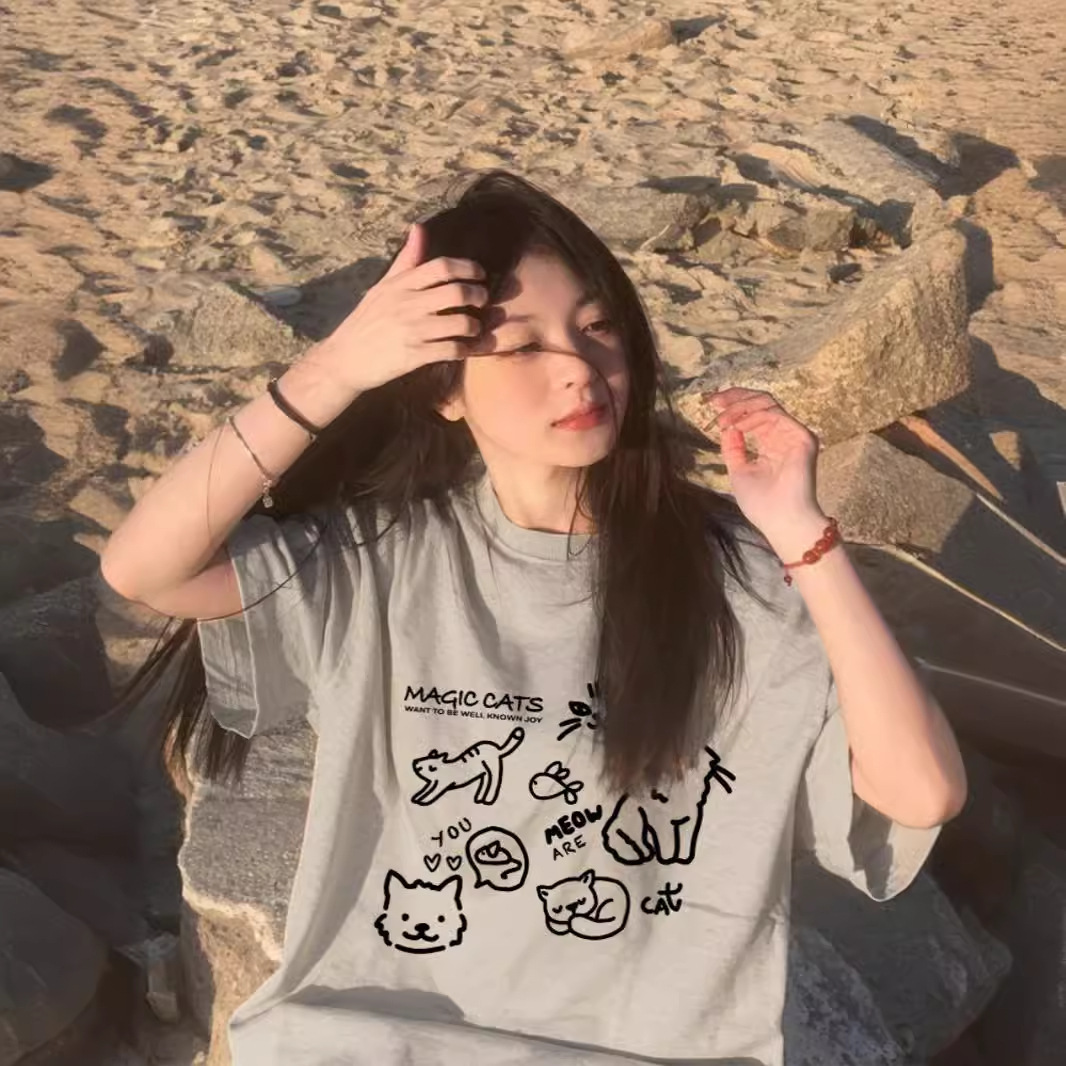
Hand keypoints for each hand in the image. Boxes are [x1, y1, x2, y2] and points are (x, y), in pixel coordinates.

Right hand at [305, 223, 487, 394]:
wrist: (345, 359)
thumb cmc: (367, 321)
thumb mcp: (382, 287)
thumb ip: (406, 260)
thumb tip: (419, 227)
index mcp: (400, 284)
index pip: (442, 266)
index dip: (468, 268)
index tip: (479, 274)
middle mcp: (407, 304)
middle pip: (457, 292)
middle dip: (479, 296)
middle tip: (483, 301)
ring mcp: (412, 330)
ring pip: (460, 323)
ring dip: (474, 326)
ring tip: (474, 328)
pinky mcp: (415, 355)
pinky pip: (452, 350)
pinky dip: (465, 349)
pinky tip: (464, 348)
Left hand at [704, 387, 827, 554]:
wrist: (781, 521)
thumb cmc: (762, 504)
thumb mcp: (738, 471)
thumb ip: (733, 448)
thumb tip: (727, 428)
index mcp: (771, 443)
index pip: (754, 414)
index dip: (734, 404)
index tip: (712, 404)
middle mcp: (784, 435)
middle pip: (761, 402)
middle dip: (735, 397)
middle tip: (715, 401)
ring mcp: (794, 434)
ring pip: (767, 403)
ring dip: (740, 407)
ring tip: (722, 419)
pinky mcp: (802, 437)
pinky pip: (775, 415)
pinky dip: (753, 416)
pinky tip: (738, 426)